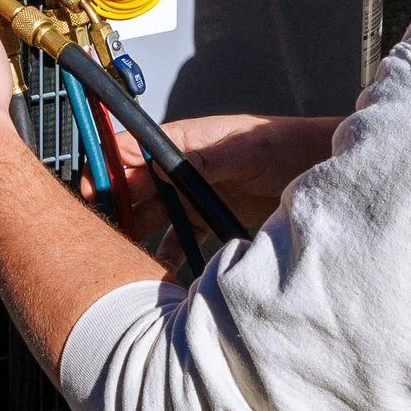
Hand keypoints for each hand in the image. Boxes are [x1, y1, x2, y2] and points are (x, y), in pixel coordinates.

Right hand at [92, 113, 341, 238]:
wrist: (319, 171)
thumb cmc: (286, 147)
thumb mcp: (248, 150)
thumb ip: (209, 158)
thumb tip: (166, 162)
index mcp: (189, 141)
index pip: (137, 148)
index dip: (109, 164)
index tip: (90, 186)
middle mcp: (185, 167)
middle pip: (138, 185)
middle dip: (116, 204)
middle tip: (97, 228)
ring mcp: (195, 195)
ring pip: (153, 214)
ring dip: (136, 231)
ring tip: (119, 253)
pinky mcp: (209, 220)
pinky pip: (178, 238)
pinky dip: (166, 253)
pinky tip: (157, 269)